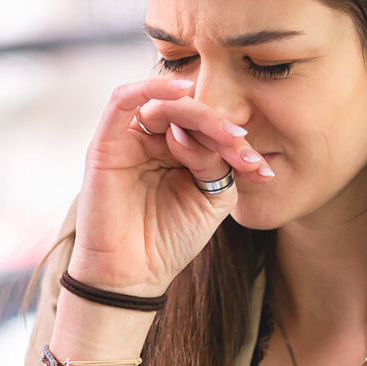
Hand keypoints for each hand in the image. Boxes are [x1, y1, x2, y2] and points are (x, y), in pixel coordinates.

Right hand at [66, 77, 273, 295]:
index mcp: (174, 153)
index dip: (233, 141)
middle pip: (186, 112)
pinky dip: (153, 89)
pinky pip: (124, 99)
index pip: (204, 129)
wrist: (133, 276)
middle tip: (243, 145)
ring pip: (163, 103)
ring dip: (199, 113)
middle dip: (220, 126)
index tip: (261, 166)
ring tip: (227, 133)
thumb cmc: (169, 241)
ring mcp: (127, 139)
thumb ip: (216, 163)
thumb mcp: (210, 199)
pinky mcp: (106, 142)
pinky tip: (184, 91)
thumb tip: (207, 133)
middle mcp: (150, 141)